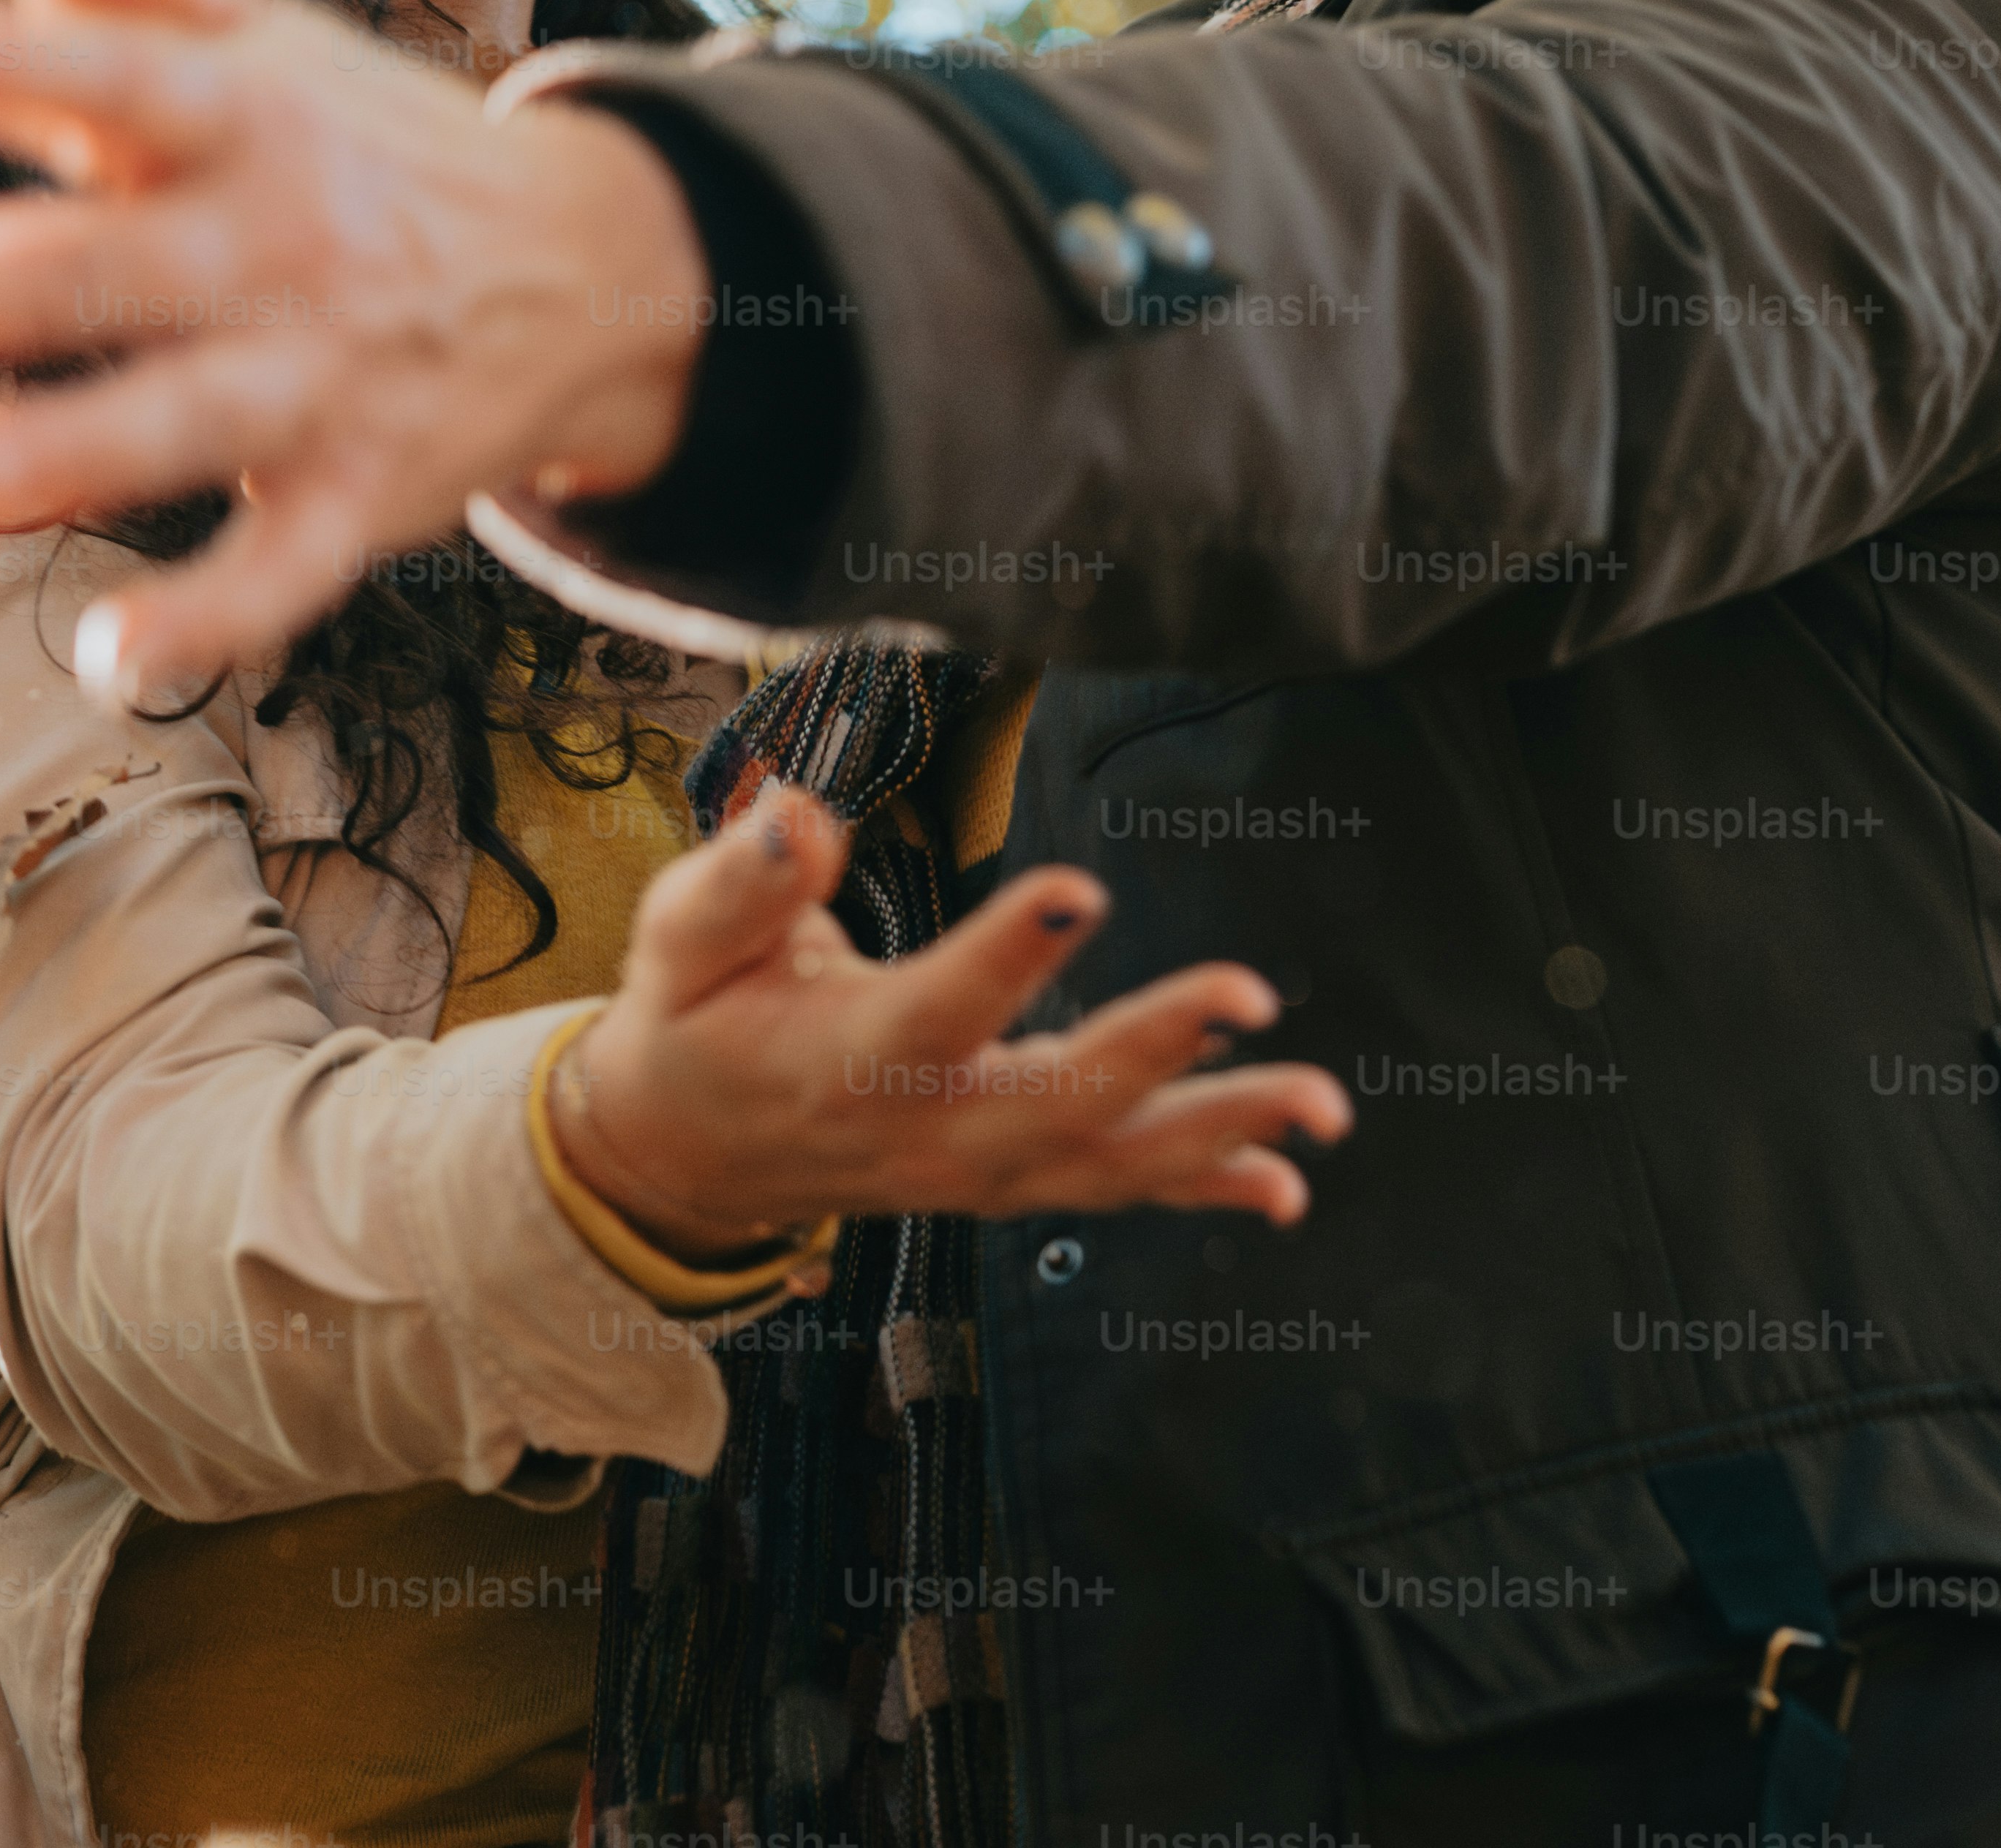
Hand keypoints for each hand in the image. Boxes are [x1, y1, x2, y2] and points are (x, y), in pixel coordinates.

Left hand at [0, 0, 714, 703]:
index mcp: (237, 109)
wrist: (590, 264)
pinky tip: (107, 658)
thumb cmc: (358, 137)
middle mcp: (275, 238)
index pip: (124, 73)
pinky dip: (203, 621)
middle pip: (88, 269)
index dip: (29, 64)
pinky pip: (279, 574)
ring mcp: (320, 375)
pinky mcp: (361, 498)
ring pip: (178, 423)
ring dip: (57, 457)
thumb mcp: (254, 25)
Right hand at [553, 787, 1353, 1251]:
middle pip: (1052, 1100)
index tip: (1074, 889)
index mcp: (840, 1060)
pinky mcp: (1005, 1181)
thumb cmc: (695, 1022)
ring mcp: (972, 1169)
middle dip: (1156, 1047)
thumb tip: (799, 810)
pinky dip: (1203, 1185)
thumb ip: (741, 881)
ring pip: (1110, 1159)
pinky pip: (1113, 1189)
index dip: (1002, 956)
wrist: (686, 1153)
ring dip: (1223, 1131)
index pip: (931, 1010)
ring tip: (1322, 1108)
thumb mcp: (679, 940)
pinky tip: (1289, 1181)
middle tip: (1250, 992)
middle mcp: (922, 1129)